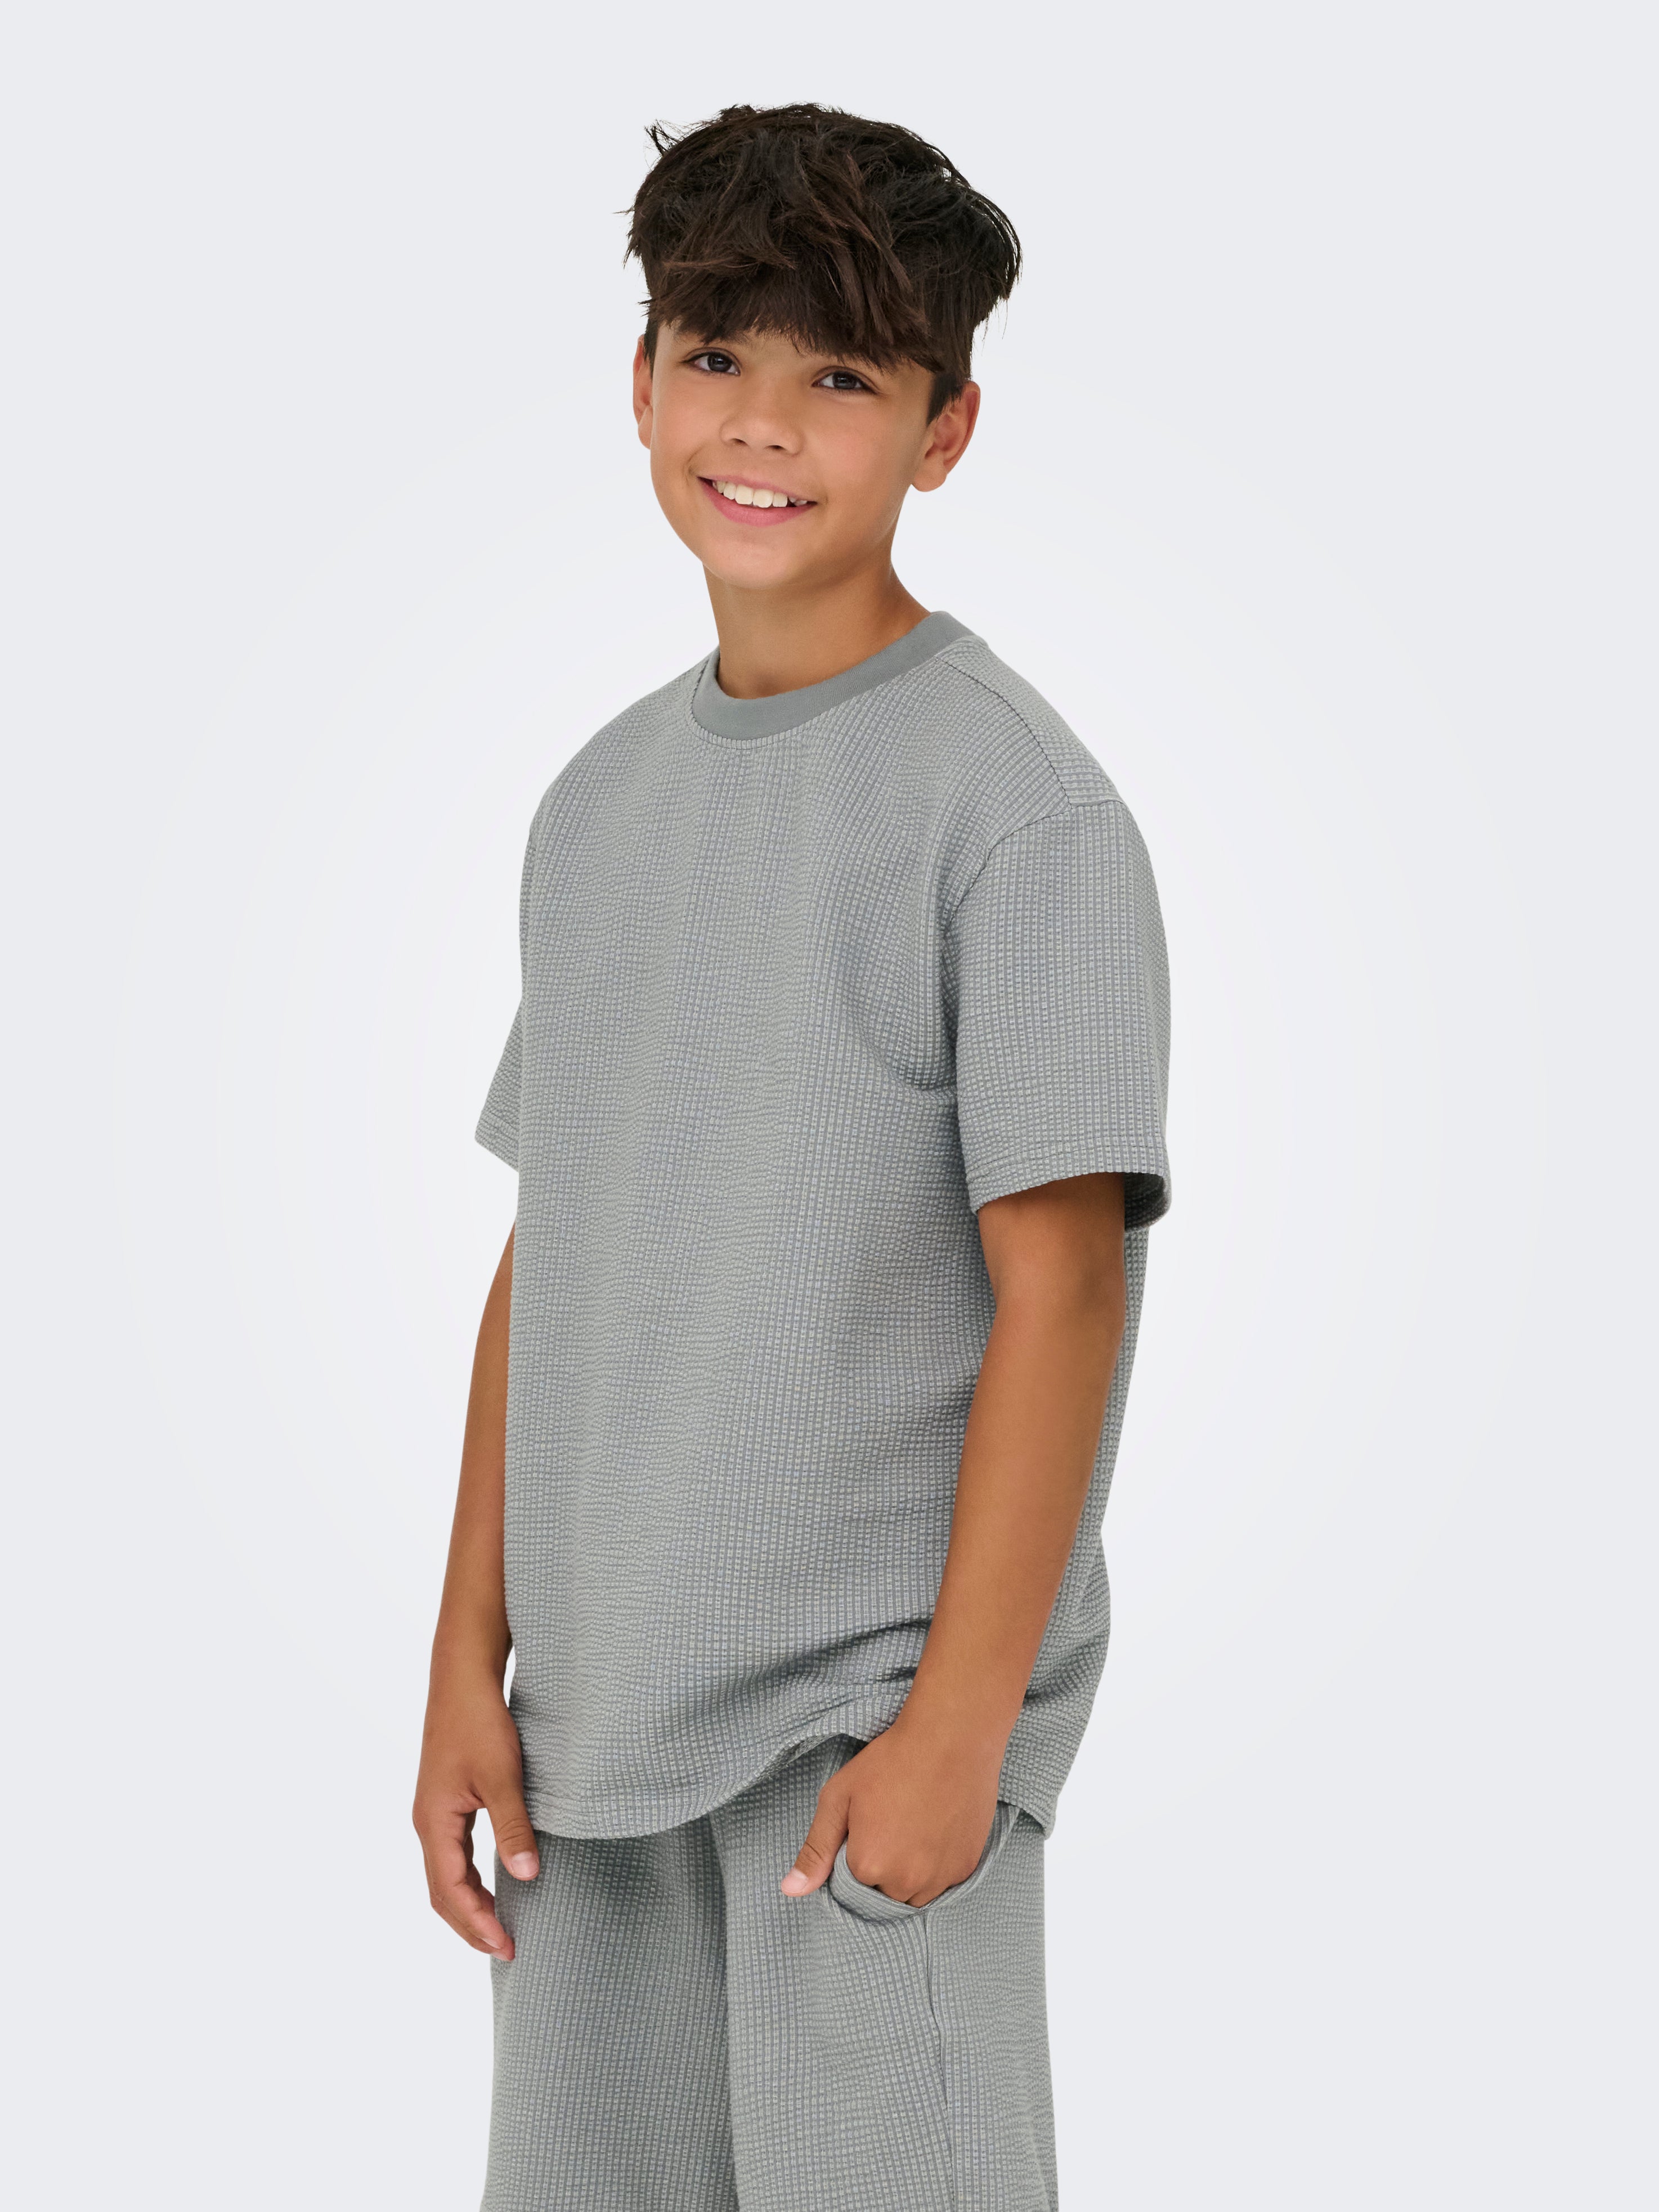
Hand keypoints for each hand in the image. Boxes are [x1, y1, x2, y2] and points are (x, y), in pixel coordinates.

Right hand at [413, 1670, 539, 1957]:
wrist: (462, 1678)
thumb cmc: (479, 1722)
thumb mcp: (502, 1775)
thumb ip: (512, 1826)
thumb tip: (526, 1875)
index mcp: (435, 1822)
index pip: (450, 1890)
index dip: (477, 1923)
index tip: (506, 1946)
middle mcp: (428, 1823)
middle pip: (442, 1892)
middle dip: (470, 1925)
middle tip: (506, 1949)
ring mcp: (434, 1813)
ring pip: (445, 1875)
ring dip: (469, 1906)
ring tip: (499, 1928)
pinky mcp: (445, 1801)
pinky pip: (452, 1855)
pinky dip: (467, 1881)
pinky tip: (492, 1885)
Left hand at [781, 1711, 1003, 1906]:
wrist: (949, 1738)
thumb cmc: (890, 1761)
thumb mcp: (839, 1797)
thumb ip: (815, 1849)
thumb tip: (790, 1891)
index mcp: (868, 1866)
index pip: (852, 1884)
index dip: (857, 1853)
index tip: (868, 1824)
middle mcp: (905, 1883)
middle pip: (884, 1894)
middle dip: (883, 1868)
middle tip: (892, 1822)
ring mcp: (940, 1878)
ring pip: (915, 1895)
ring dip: (910, 1873)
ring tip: (914, 1827)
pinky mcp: (966, 1869)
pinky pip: (943, 1882)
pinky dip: (937, 1865)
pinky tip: (935, 1829)